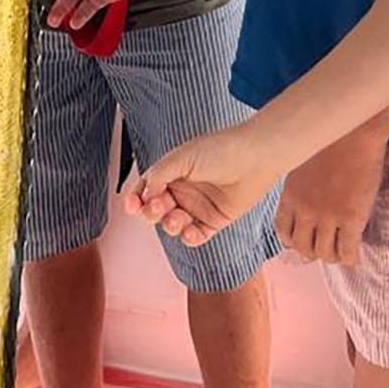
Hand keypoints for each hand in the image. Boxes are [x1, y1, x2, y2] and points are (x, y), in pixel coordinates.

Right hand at [130, 118, 280, 247]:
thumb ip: (158, 175)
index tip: (131, 206)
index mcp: (172, 171)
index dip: (136, 199)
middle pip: (156, 209)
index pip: (146, 189)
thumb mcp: (183, 157)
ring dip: (170, 225)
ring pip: (173, 225)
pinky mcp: (214, 220)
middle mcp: (183, 190)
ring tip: (178, 218)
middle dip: (152, 212)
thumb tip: (143, 195)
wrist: (257, 157)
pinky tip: (191, 231)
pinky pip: (195, 236)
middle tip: (158, 207)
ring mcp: (198, 206)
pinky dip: (189, 238)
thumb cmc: (222, 149)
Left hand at [276, 131, 385, 267]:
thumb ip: (299, 187)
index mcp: (291, 195)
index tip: (304, 238)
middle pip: (302, 247)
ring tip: (341, 250)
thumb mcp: (302, 163)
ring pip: (324, 254)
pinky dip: (350, 258)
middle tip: (325, 247)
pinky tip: (354, 255)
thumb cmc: (331, 140)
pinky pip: (347, 251)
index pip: (283, 231)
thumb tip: (302, 202)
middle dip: (313, 251)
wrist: (356, 132)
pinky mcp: (352, 218)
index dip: (294, 240)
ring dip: (332, 256)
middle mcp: (306, 209)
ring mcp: (329, 216)